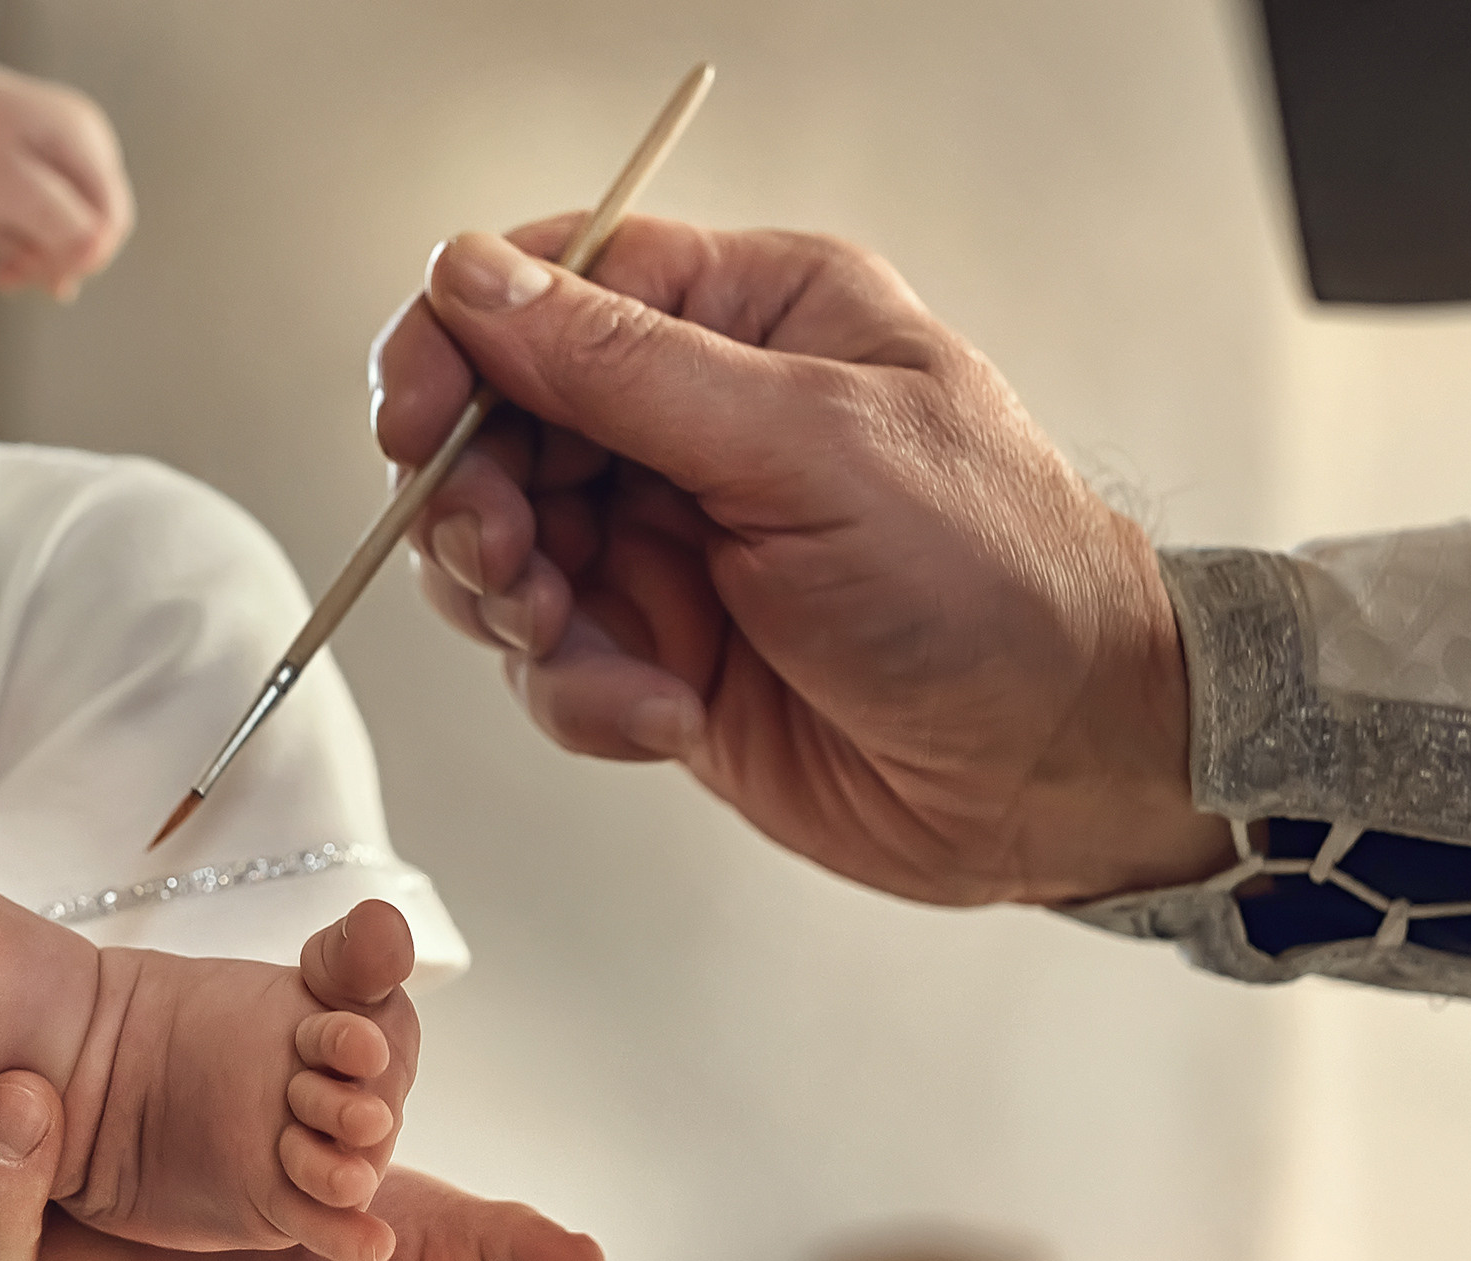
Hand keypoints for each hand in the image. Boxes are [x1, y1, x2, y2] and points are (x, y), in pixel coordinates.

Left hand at [0, 30, 133, 299]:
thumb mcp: (5, 187)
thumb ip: (58, 221)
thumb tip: (97, 254)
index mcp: (83, 142)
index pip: (111, 224)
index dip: (79, 260)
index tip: (34, 276)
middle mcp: (82, 142)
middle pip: (91, 227)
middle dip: (49, 257)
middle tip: (5, 269)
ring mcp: (60, 149)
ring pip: (64, 225)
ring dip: (27, 247)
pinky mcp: (33, 161)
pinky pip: (40, 212)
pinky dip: (15, 233)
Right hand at [371, 218, 1230, 906]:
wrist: (1055, 770)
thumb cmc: (993, 582)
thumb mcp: (808, 446)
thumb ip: (622, 368)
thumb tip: (474, 281)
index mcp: (745, 319)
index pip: (546, 290)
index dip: (457, 346)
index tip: (414, 422)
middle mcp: (693, 421)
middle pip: (495, 429)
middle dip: (478, 505)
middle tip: (509, 562)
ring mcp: (666, 541)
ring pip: (499, 554)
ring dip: (516, 608)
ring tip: (585, 644)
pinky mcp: (652, 651)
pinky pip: (545, 663)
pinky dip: (579, 696)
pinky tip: (663, 717)